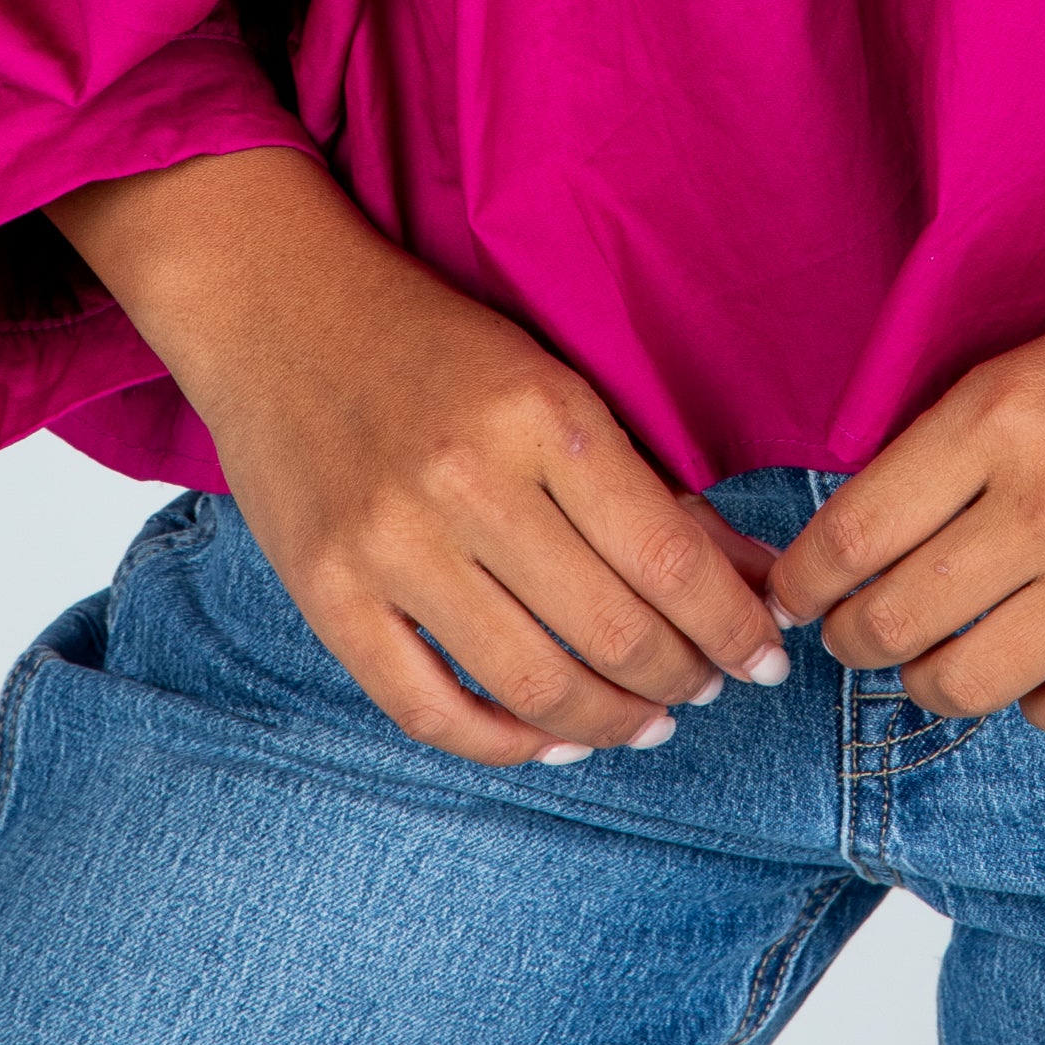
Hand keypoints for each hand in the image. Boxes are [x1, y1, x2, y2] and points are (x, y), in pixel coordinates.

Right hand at [50, 148, 790, 765]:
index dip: (735, 627)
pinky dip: (508, 743)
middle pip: (615, 633)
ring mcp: (391, 546)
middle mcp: (470, 483)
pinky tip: (554, 736)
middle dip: (687, 676)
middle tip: (712, 686)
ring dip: (613, 721)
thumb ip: (652, 481)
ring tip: (648, 718)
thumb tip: (755, 577)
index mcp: (543, 413)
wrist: (276, 300)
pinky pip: (431, 711)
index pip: (671, 557)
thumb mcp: (553, 378)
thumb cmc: (431, 336)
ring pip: (536, 686)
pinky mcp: (328, 594)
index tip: (768, 655)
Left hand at [766, 113, 1044, 739]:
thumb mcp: (1033, 359)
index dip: (803, 584)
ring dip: (931, 681)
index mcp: (995, 415)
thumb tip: (863, 536)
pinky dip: (1038, 706)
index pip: (849, 538)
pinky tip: (1040, 670)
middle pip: (893, 624)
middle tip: (856, 632)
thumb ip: (951, 445)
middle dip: (853, 640)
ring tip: (937, 659)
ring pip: (966, 684)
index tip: (798, 594)